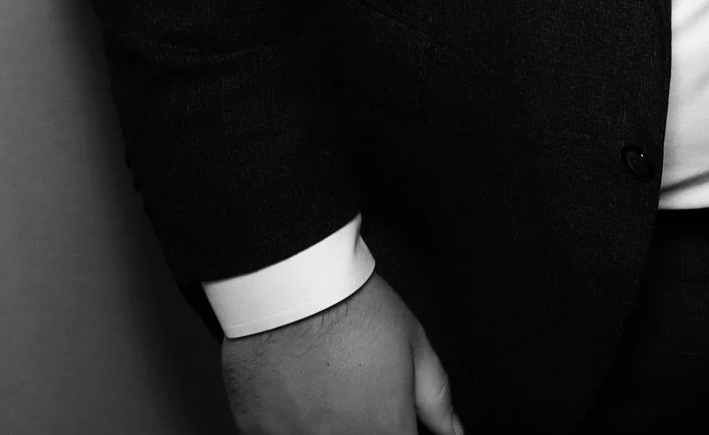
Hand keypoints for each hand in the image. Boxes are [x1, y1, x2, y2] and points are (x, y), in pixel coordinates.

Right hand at [221, 273, 461, 434]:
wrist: (293, 288)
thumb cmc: (354, 310)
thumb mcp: (414, 344)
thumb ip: (435, 399)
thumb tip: (453, 431)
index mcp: (384, 430)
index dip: (400, 429)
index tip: (395, 417)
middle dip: (362, 423)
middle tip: (355, 396)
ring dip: (324, 424)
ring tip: (325, 391)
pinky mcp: (255, 431)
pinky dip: (288, 424)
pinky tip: (294, 394)